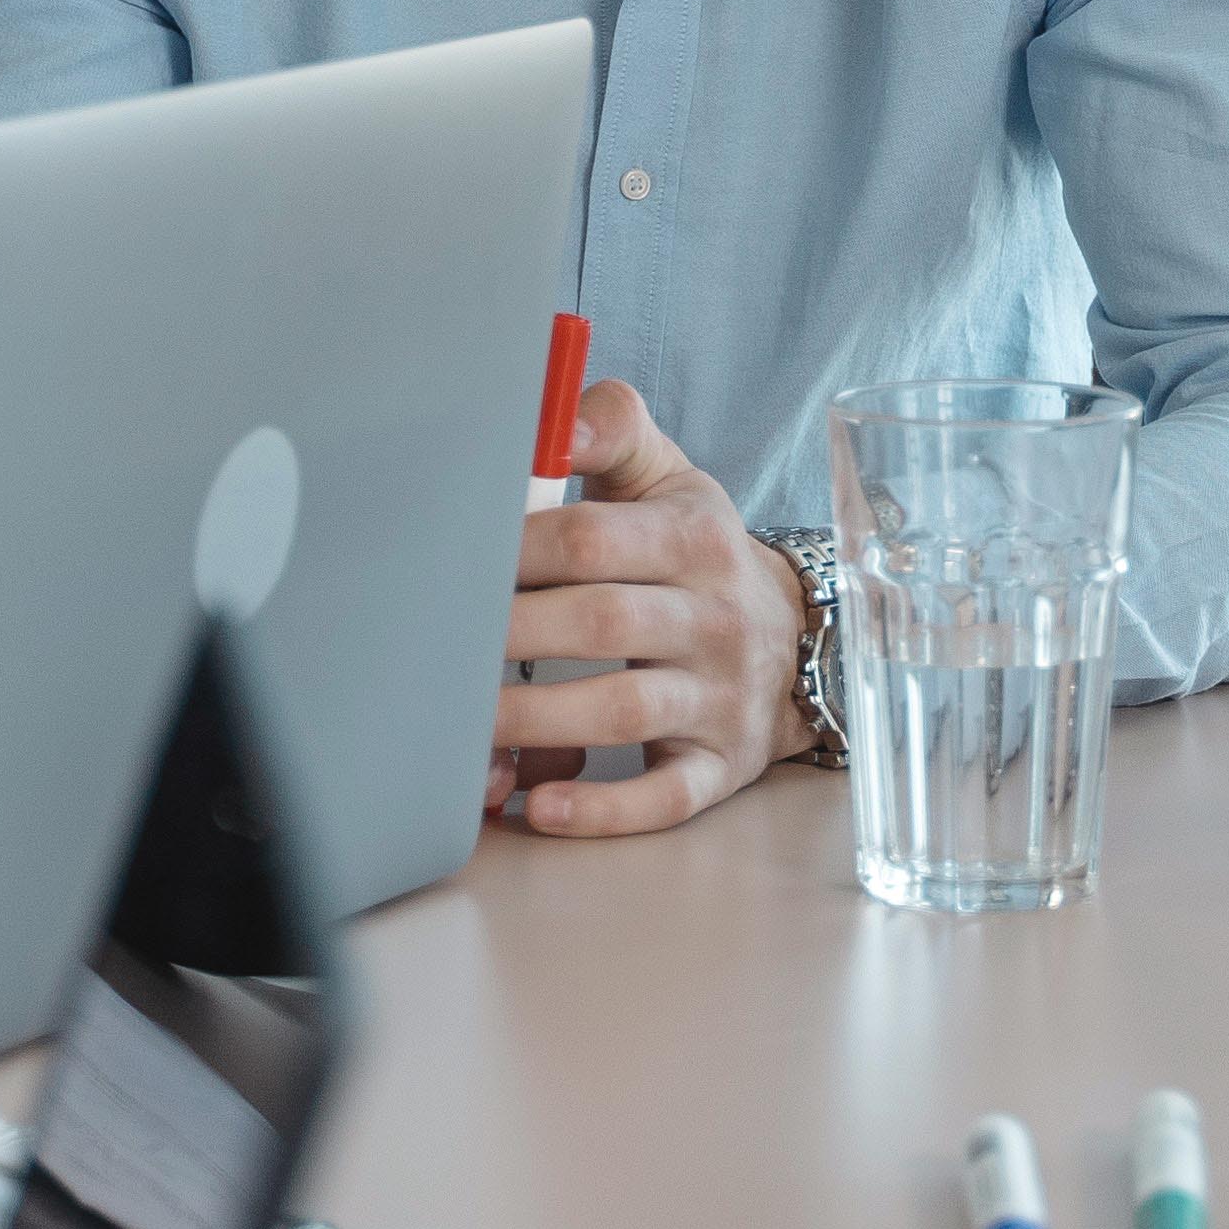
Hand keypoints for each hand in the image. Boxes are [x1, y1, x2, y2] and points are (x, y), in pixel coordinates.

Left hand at [483, 380, 813, 836]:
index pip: (590, 539)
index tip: (450, 561)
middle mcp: (714, 617)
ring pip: (623, 713)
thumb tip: (556, 419)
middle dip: (510, 635)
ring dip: (534, 721)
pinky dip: (604, 809)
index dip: (513, 551)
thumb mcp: (670, 479)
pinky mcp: (719, 764)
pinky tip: (539, 807)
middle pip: (600, 623)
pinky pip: (666, 795)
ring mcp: (719, 697)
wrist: (796, 636)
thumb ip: (613, 429)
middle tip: (433, 645)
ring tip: (461, 725)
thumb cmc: (698, 553)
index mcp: (694, 537)